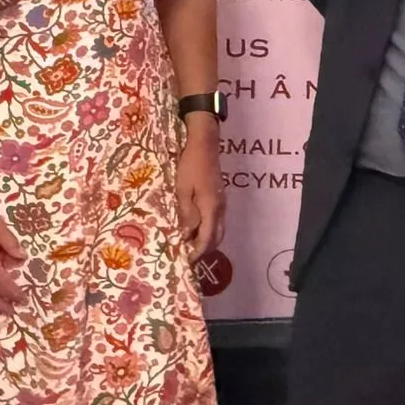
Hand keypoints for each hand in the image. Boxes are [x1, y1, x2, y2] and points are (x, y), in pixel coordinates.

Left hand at [177, 120, 225, 260]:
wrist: (204, 143)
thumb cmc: (190, 165)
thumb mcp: (182, 189)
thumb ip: (186, 213)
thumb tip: (186, 235)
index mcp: (211, 208)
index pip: (207, 239)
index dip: (198, 252)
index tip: (187, 262)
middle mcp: (220, 208)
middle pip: (217, 238)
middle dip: (204, 250)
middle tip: (188, 257)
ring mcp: (222, 202)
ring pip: (218, 229)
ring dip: (207, 240)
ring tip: (190, 245)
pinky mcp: (219, 197)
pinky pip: (217, 220)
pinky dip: (208, 230)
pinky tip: (196, 228)